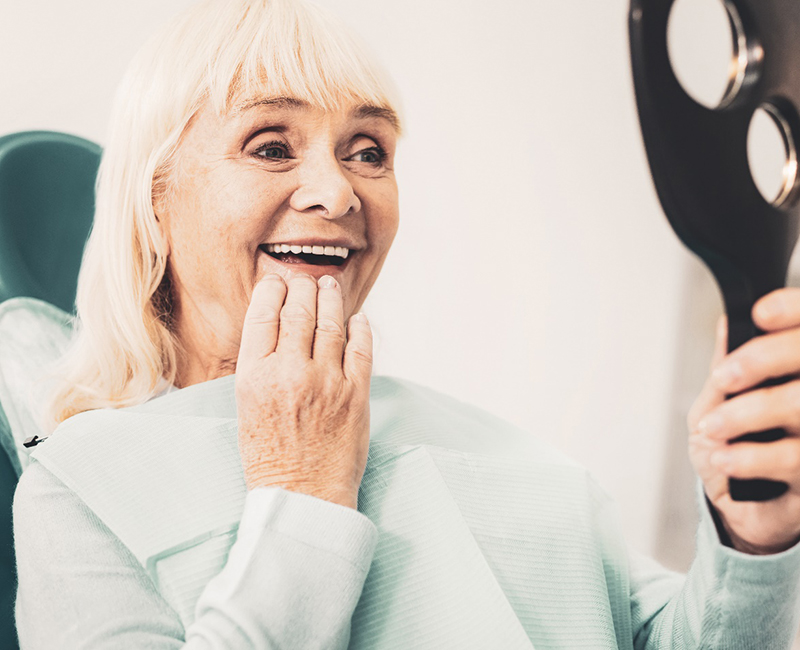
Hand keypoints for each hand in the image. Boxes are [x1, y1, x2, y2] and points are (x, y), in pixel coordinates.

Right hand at [235, 273, 372, 509]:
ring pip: (331, 322)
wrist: (302, 496)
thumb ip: (260, 366)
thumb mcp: (246, 408)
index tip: (277, 282)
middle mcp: (289, 373)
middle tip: (306, 280)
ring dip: (331, 298)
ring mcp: (326, 382)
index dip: (272, 290)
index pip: (263, 314)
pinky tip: (357, 318)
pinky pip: (361, 347)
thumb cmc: (270, 457)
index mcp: (254, 376)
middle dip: (303, 287)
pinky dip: (360, 327)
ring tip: (330, 287)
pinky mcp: (355, 394)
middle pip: (299, 311)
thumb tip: (277, 325)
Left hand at [688, 288, 799, 553]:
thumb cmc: (731, 448)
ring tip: (714, 429)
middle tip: (725, 379)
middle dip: (763, 358)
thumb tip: (728, 325)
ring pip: (799, 407)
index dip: (791, 311)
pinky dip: (752, 457)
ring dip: (748, 414)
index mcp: (795, 375)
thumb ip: (726, 366)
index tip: (759, 313)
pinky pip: (794, 460)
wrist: (735, 509)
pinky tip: (726, 457)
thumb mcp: (717, 403)